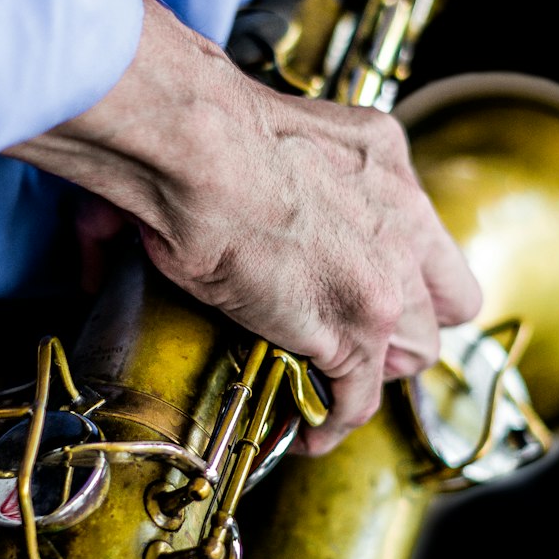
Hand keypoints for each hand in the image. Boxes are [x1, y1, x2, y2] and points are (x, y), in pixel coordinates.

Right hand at [5, 0, 481, 453]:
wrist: (198, 149)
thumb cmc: (198, 130)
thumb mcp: (255, 134)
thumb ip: (231, 173)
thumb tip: (119, 219)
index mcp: (381, 154)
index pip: (422, 228)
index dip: (405, 266)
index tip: (375, 280)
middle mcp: (402, 212)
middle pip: (440, 296)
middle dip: (406, 323)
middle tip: (361, 335)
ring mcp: (388, 274)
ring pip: (415, 350)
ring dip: (376, 370)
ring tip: (335, 384)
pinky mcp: (358, 327)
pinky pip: (361, 396)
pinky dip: (337, 419)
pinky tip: (313, 429)